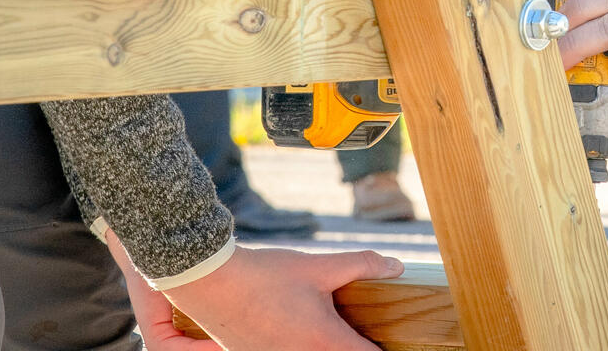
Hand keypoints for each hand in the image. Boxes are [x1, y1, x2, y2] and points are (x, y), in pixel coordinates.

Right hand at [107, 232, 400, 349]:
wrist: (210, 282)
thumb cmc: (266, 274)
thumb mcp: (320, 266)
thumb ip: (362, 265)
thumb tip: (398, 266)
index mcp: (324, 341)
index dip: (382, 350)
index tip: (391, 339)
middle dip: (354, 346)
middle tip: (362, 331)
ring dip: (326, 345)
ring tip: (327, 324)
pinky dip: (300, 345)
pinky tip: (299, 328)